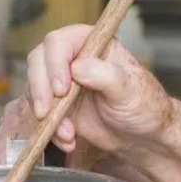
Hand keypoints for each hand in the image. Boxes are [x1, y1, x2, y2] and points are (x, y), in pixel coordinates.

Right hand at [0, 25, 174, 159]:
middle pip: (39, 60)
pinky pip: (41, 113)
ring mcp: (65, 82)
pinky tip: (68, 140)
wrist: (143, 137)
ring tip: (68, 134)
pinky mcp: (58, 106)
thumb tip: (78, 67)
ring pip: (35, 88)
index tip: (61, 88)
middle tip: (46, 112)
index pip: (61, 41)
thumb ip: (106, 76)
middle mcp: (76, 59)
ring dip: (46, 114)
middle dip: (40, 88)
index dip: (55, 62)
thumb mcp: (130, 90)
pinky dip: (50, 129)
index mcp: (96, 45)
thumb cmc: (144, 106)